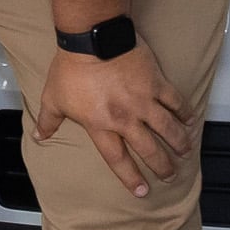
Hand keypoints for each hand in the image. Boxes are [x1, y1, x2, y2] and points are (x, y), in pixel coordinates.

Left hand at [31, 44, 192, 196]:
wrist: (92, 38)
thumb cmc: (70, 68)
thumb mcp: (53, 97)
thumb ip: (48, 120)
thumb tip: (39, 136)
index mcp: (100, 125)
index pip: (117, 158)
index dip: (130, 177)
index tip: (141, 191)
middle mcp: (125, 118)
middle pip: (148, 148)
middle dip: (161, 165)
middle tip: (170, 175)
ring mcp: (143, 100)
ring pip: (168, 128)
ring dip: (178, 142)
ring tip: (185, 152)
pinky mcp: (156, 82)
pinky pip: (176, 101)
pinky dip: (184, 111)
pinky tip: (190, 120)